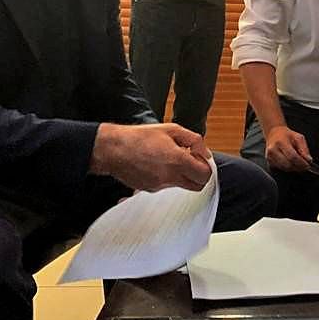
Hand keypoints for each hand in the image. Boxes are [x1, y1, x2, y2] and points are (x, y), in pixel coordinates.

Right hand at [90, 123, 211, 191]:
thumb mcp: (171, 129)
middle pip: (196, 186)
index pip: (204, 175)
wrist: (113, 149)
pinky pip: (166, 186)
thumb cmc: (139, 137)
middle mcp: (170, 177)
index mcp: (177, 160)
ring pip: (181, 185)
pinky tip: (156, 164)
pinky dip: (167, 177)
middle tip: (190, 162)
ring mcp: (159, 186)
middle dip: (197, 175)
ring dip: (181, 175)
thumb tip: (205, 152)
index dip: (205, 166)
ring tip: (168, 158)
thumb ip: (193, 140)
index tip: (198, 158)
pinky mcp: (149, 190)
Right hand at [264, 125, 314, 171]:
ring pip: (285, 168)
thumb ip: (304, 149)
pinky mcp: (269, 162)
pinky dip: (288, 168)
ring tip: (298, 163)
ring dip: (294, 168)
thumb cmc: (286, 135)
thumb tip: (309, 160)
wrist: (273, 134)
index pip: (292, 156)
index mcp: (280, 142)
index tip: (308, 165)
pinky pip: (281, 169)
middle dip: (299, 167)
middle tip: (305, 166)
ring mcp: (269, 157)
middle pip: (288, 164)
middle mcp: (273, 151)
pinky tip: (291, 163)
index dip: (301, 163)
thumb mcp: (298, 137)